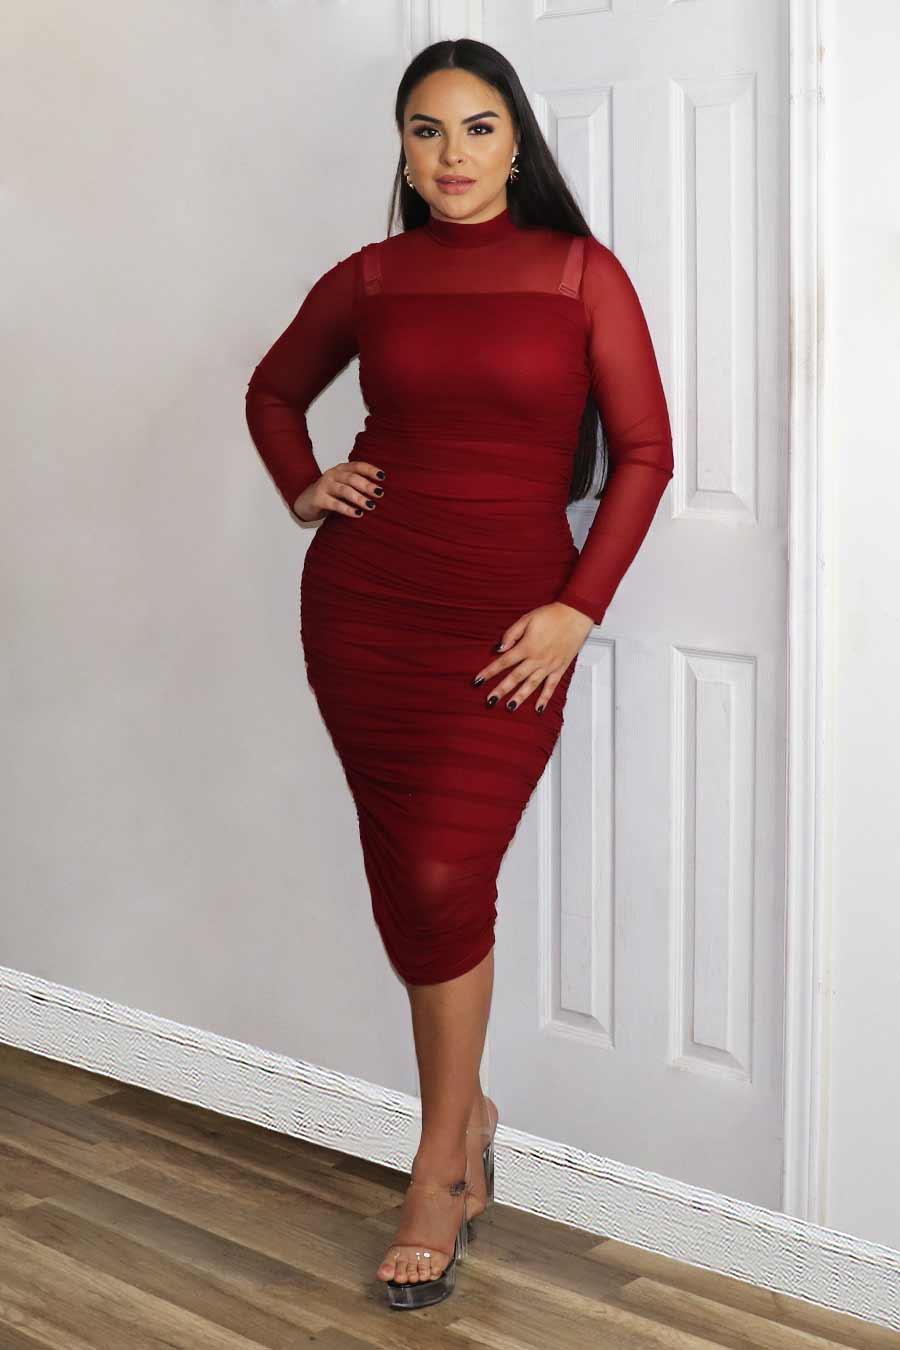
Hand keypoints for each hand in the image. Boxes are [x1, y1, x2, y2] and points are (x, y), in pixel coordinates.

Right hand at [292, 461, 385, 522]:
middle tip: (380, 493)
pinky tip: (357, 514)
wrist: (305, 502)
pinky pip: (334, 504)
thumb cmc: (330, 494)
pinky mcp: (318, 499)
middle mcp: (333, 474)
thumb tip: (381, 493)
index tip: (382, 476)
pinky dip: (347, 509)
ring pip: (344, 490)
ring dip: (359, 497)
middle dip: (367, 485)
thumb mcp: (344, 486)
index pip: (357, 466)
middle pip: (352, 477)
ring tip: (371, 505)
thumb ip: (357, 485)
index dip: (370, 470)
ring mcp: (324, 486)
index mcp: (341, 469)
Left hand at [472, 602, 593, 713]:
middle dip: (501, 690)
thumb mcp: (526, 619)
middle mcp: (537, 659)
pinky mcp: (560, 668)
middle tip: (490, 701)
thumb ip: (511, 634)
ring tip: (510, 707)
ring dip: (520, 697)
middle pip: (515, 677)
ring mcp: (549, 665)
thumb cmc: (552, 615)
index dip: (489, 672)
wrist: (575, 615)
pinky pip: (551, 686)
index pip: (503, 662)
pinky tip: (538, 708)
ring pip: (531, 685)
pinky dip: (545, 698)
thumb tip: (499, 648)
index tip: (478, 681)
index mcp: (526, 646)